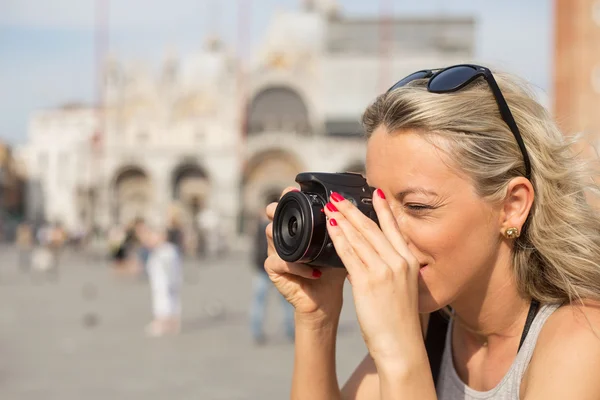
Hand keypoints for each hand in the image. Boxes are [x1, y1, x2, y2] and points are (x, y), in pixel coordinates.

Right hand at [265, 187, 347, 325]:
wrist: (327, 300)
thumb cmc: (334, 271)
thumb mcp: (342, 245)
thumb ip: (345, 227)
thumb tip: (357, 206)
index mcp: (299, 228)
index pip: (289, 206)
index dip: (288, 196)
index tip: (293, 189)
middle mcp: (285, 237)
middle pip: (272, 216)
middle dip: (275, 208)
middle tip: (282, 205)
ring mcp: (276, 252)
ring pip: (270, 235)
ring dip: (283, 234)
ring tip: (300, 237)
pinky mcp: (275, 271)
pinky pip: (280, 262)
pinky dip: (297, 265)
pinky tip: (314, 270)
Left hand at [323, 190, 422, 361]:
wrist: (401, 345)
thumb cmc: (399, 321)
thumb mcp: (403, 289)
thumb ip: (389, 270)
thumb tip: (368, 258)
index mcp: (409, 262)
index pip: (394, 228)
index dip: (383, 208)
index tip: (374, 192)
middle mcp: (398, 262)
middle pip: (371, 228)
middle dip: (352, 210)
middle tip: (338, 197)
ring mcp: (383, 270)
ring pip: (358, 237)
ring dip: (341, 219)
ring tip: (329, 207)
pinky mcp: (367, 281)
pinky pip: (348, 253)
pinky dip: (337, 237)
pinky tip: (329, 227)